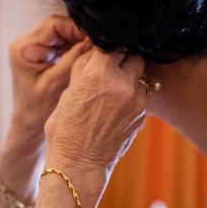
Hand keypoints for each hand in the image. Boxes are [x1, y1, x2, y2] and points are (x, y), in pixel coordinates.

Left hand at [8, 16, 89, 139]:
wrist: (28, 124)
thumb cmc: (37, 110)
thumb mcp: (56, 84)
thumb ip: (73, 60)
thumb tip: (94, 41)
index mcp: (23, 49)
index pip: (53, 25)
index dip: (76, 28)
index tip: (95, 39)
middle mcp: (25, 43)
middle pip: (58, 26)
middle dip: (79, 34)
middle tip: (99, 45)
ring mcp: (33, 47)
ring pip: (62, 33)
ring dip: (79, 40)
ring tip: (95, 51)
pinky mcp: (42, 53)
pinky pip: (62, 42)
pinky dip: (75, 47)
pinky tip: (88, 56)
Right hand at [44, 49, 146, 196]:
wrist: (79, 164)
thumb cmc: (64, 128)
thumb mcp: (68, 92)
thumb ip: (83, 68)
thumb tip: (94, 50)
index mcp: (98, 74)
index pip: (112, 44)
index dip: (106, 46)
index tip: (101, 50)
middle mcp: (122, 84)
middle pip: (133, 56)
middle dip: (122, 58)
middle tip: (110, 68)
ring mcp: (136, 101)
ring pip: (140, 75)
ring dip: (129, 77)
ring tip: (112, 89)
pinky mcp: (142, 115)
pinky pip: (141, 95)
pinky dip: (131, 95)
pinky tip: (116, 107)